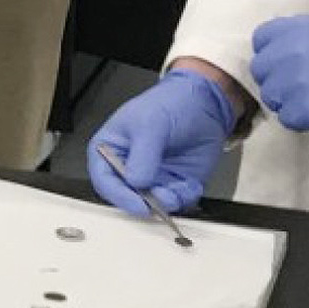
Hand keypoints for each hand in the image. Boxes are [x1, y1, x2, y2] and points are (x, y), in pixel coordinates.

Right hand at [86, 67, 235, 215]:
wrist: (204, 103)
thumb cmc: (169, 103)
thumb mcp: (150, 123)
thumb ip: (142, 155)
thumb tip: (136, 181)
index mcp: (110, 150)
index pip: (105, 180)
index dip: (119, 196)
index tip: (138, 204)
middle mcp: (129, 168)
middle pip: (129, 198)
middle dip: (148, 202)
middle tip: (163, 197)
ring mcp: (153, 178)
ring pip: (155, 204)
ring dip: (169, 200)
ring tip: (181, 187)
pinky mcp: (175, 184)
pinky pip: (178, 201)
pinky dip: (186, 196)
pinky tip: (191, 182)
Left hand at [248, 14, 308, 138]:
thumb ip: (304, 40)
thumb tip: (283, 52)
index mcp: (299, 27)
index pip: (261, 39)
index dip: (270, 55)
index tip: (284, 66)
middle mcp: (291, 49)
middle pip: (261, 71)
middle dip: (277, 82)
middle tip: (300, 91)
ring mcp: (295, 79)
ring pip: (271, 97)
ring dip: (288, 104)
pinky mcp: (304, 107)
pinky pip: (287, 119)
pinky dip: (301, 121)